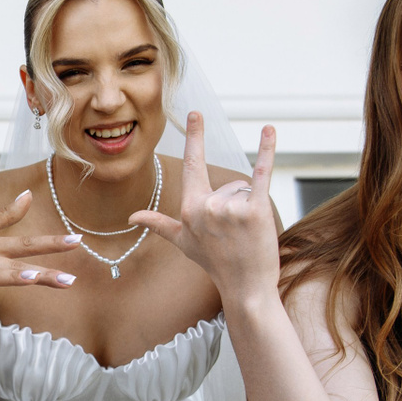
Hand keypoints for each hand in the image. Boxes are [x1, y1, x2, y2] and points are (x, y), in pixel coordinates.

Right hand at [131, 114, 278, 304]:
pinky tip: (269, 129)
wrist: (245, 287)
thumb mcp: (183, 242)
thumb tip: (132, 217)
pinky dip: (267, 151)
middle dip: (235, 204)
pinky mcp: (256, 210)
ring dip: (249, 207)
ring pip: (244, 188)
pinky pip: (262, 174)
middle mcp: (208, 206)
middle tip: (235, 233)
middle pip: (228, 184)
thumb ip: (159, 224)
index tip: (197, 113)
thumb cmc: (214, 263)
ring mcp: (231, 208)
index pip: (193, 165)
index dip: (196, 137)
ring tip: (246, 233)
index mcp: (190, 208)